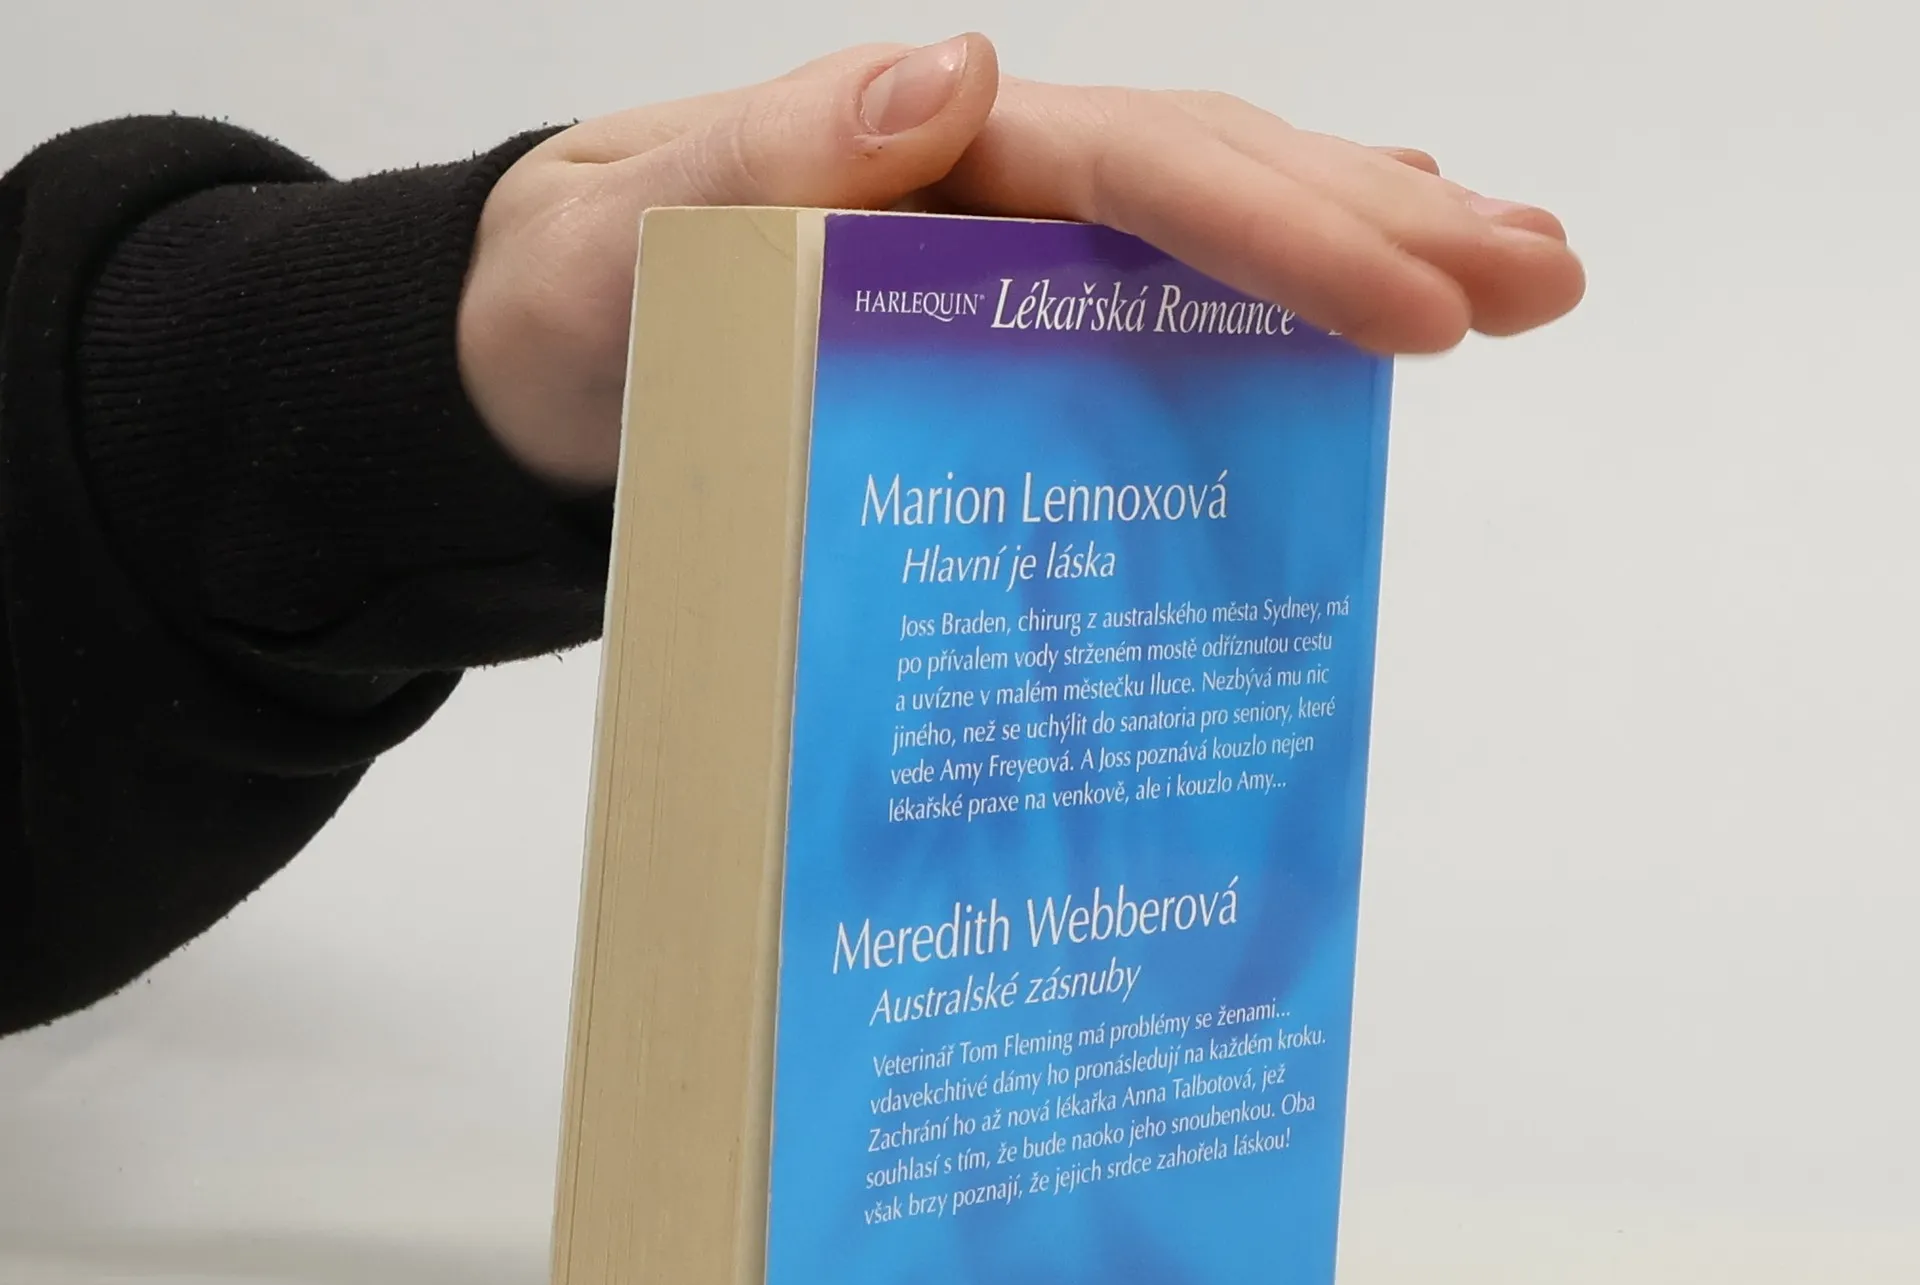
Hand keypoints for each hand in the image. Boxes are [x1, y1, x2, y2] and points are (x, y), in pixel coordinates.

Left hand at [458, 35, 1584, 487]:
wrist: (536, 357)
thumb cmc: (586, 308)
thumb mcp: (636, 242)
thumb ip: (773, 159)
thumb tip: (963, 63)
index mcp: (935, 151)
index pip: (1148, 174)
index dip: (1290, 235)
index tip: (1423, 303)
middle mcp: (993, 177)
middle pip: (1219, 176)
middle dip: (1386, 229)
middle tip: (1548, 281)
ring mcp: (1006, 243)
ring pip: (1212, 221)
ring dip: (1364, 241)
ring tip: (1514, 273)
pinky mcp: (998, 313)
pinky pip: (1154, 288)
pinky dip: (1262, 289)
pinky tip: (1350, 311)